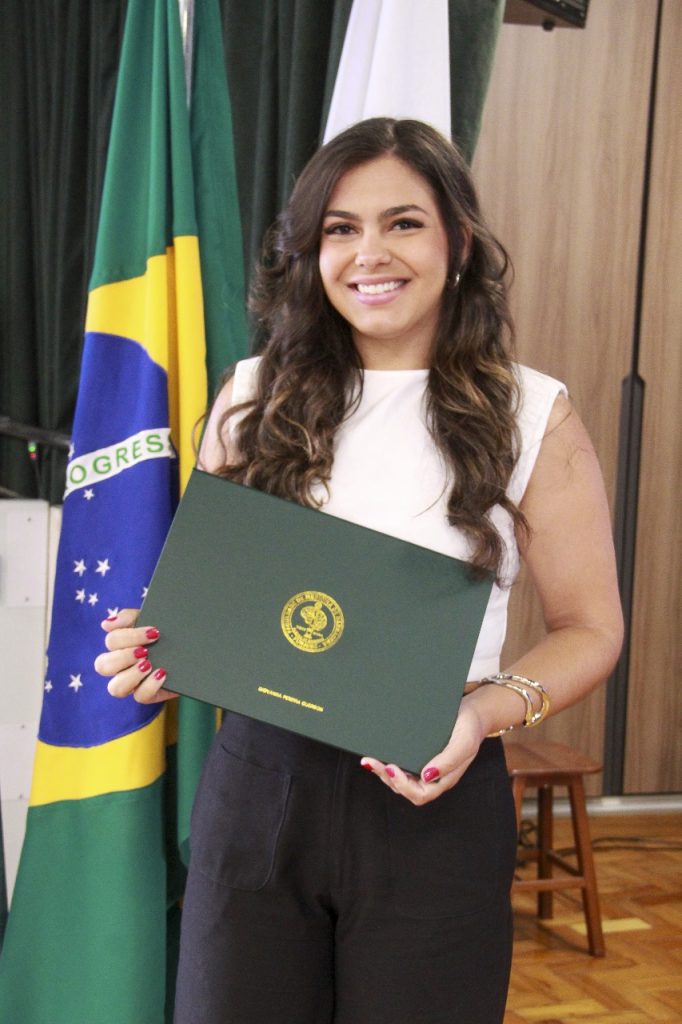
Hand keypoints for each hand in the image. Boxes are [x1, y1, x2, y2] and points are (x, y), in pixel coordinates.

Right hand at [94, 608, 177, 703]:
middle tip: (145, 651)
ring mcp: (133, 683)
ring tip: (149, 664)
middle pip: (102, 666)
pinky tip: (162, 673)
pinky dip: (150, 685)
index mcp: (120, 646)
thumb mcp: (150, 619)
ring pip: (115, 688)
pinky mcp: (148, 694)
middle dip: (123, 657)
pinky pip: (140, 697)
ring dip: (130, 675)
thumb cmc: (166, 632)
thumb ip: (129, 617)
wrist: (193, 649)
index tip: (154, 631)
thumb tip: (106, 623)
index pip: (111, 641)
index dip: (129, 636)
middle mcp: (121, 666)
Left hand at [360, 693, 487, 804]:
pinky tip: (379, 755)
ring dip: (384, 773)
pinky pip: (403, 766)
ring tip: (370, 760)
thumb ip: (448, 761)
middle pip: (406, 788)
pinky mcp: (420, 756)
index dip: (403, 785)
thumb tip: (427, 776)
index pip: (421, 794)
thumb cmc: (470, 729)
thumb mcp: (463, 743)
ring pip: (401, 779)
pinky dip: (389, 763)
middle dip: (387, 778)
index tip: (391, 768)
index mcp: (444, 779)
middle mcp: (433, 777)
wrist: (472, 712)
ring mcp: (426, 767)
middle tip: (371, 761)